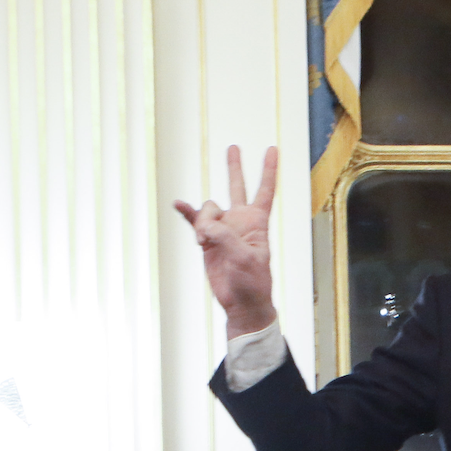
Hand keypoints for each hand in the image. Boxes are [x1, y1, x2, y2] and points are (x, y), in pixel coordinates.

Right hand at [174, 146, 279, 337]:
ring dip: (203, 221)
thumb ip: (225, 236)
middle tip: (233, 147)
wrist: (240, 303)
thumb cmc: (252, 281)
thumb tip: (204, 225)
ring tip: (204, 240)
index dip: (269, 169)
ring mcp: (222, 229)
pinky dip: (186, 213)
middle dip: (235, 167)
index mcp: (257, 222)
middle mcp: (239, 221)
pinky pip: (194, 221)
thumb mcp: (245, 257)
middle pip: (237, 187)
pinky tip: (178, 204)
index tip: (272, 149)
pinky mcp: (207, 240)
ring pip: (208, 209)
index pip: (265, 190)